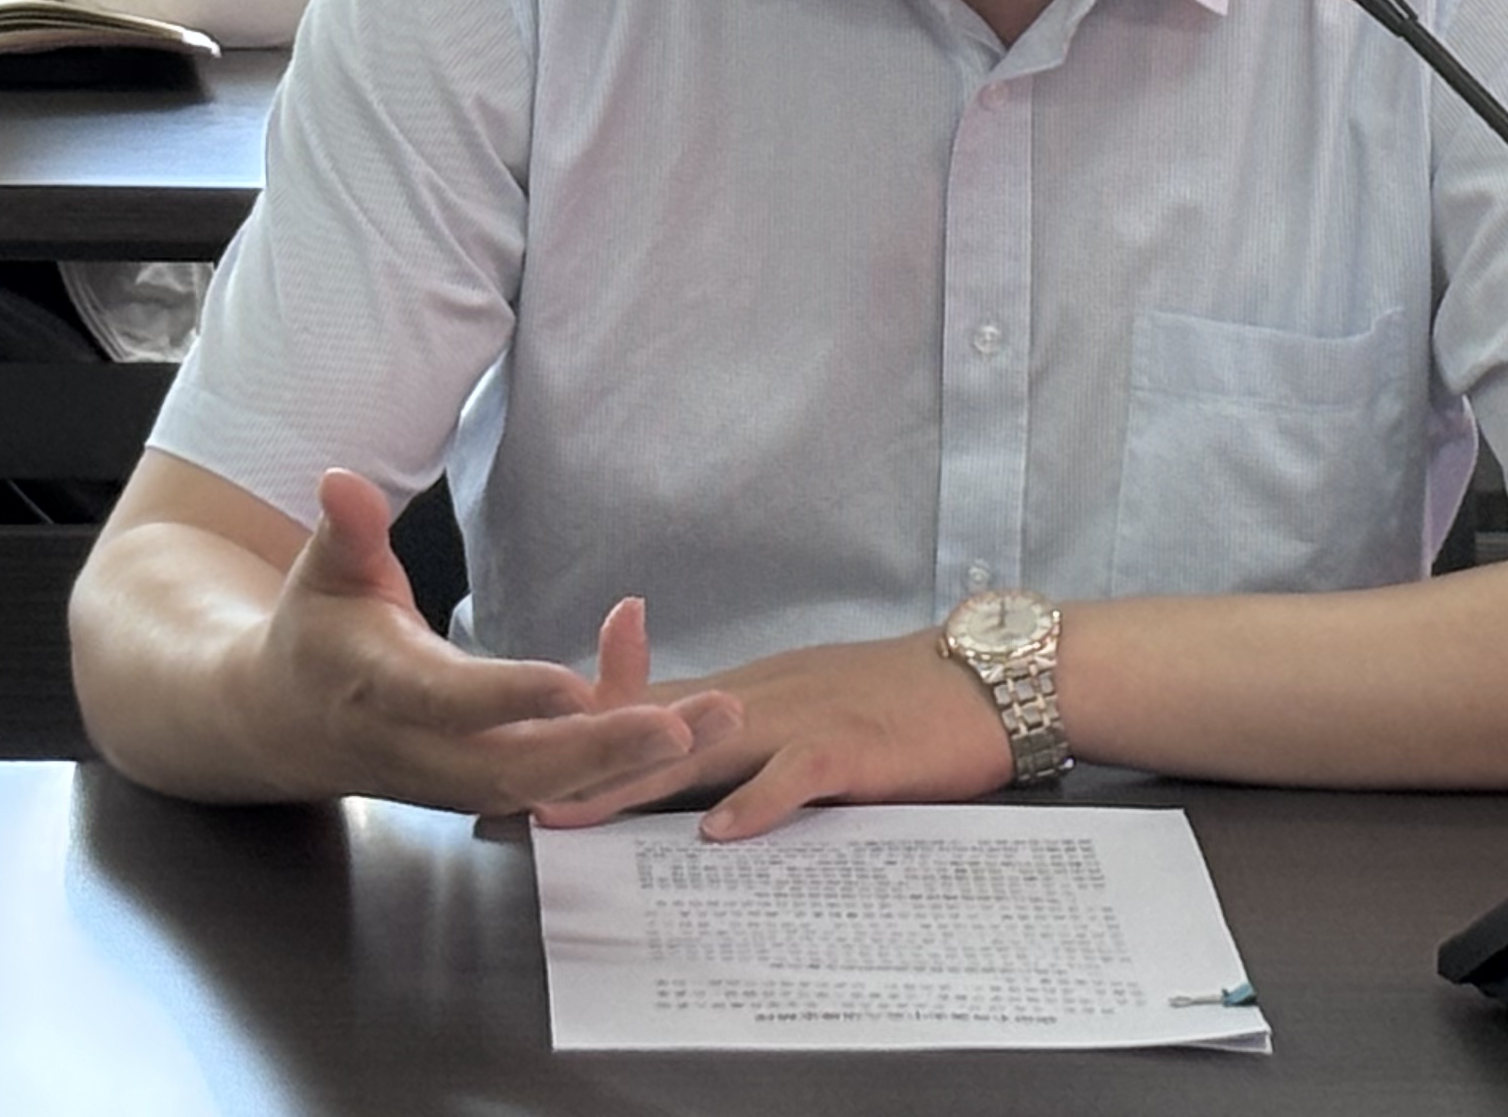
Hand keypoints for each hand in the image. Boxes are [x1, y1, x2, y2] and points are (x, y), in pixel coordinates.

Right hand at [240, 471, 739, 814]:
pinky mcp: (491, 784)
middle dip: (603, 751)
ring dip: (638, 758)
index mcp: (383, 690)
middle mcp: (427, 750)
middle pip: (519, 768)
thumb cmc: (319, 633)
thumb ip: (348, 532)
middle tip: (680, 727)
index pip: (452, 702)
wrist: (288, 725)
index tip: (573, 686)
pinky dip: (622, 743)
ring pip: (555, 785)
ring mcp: (461, 779)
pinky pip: (565, 777)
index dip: (511, 697)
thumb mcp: (327, 574)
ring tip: (719, 718)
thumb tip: (342, 480)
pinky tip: (677, 701)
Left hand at [532, 624, 1021, 842]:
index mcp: (752, 691)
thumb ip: (754, 732)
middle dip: (584, 764)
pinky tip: (719, 834)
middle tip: (516, 796)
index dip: (585, 731)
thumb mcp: (815, 704)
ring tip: (579, 813)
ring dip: (638, 781)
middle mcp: (763, 697)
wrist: (991, 673)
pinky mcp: (852, 746)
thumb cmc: (907, 699)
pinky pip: (796, 776)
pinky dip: (756, 804)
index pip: (651, 706)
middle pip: (658, 731)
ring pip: (707, 749)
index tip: (521, 757)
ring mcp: (806, 718)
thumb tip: (698, 775)